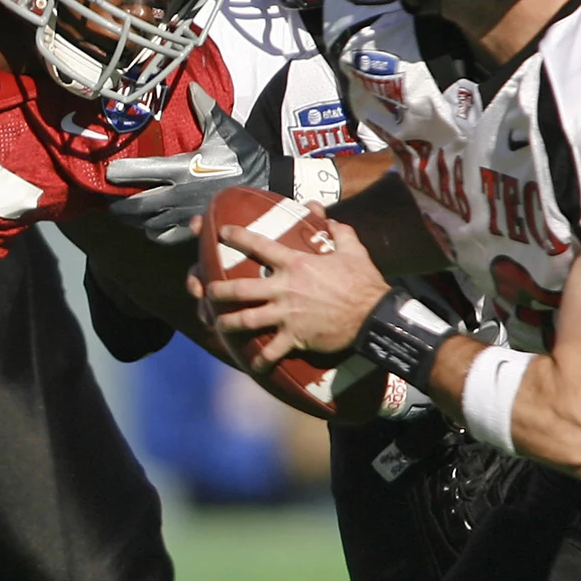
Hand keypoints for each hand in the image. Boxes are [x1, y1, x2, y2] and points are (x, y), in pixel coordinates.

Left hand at [105, 84, 283, 243]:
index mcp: (182, 168)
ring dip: (132, 219)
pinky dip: (151, 232)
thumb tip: (191, 86)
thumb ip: (205, 108)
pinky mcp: (194, 229)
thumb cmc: (244, 156)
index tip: (108, 172)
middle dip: (117, 203)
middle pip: (135, 205)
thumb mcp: (225, 129)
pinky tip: (149, 224)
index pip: (139, 172)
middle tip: (108, 197)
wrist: (268, 185)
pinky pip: (163, 237)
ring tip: (124, 210)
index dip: (118, 173)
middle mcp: (179, 195)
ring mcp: (185, 215)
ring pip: (145, 224)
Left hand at [197, 207, 390, 369]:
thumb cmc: (363, 282)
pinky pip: (271, 351)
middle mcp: (285, 288)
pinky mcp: (295, 337)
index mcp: (296, 264)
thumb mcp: (352, 250)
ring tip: (218, 325)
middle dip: (218, 290)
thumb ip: (336, 230)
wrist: (373, 315)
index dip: (238, 237)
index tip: (222, 233)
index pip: (259, 246)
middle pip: (241, 289)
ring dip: (228, 323)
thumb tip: (324, 215)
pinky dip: (260, 360)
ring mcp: (287, 315)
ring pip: (247, 319)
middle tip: (207, 291)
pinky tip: (252, 365)